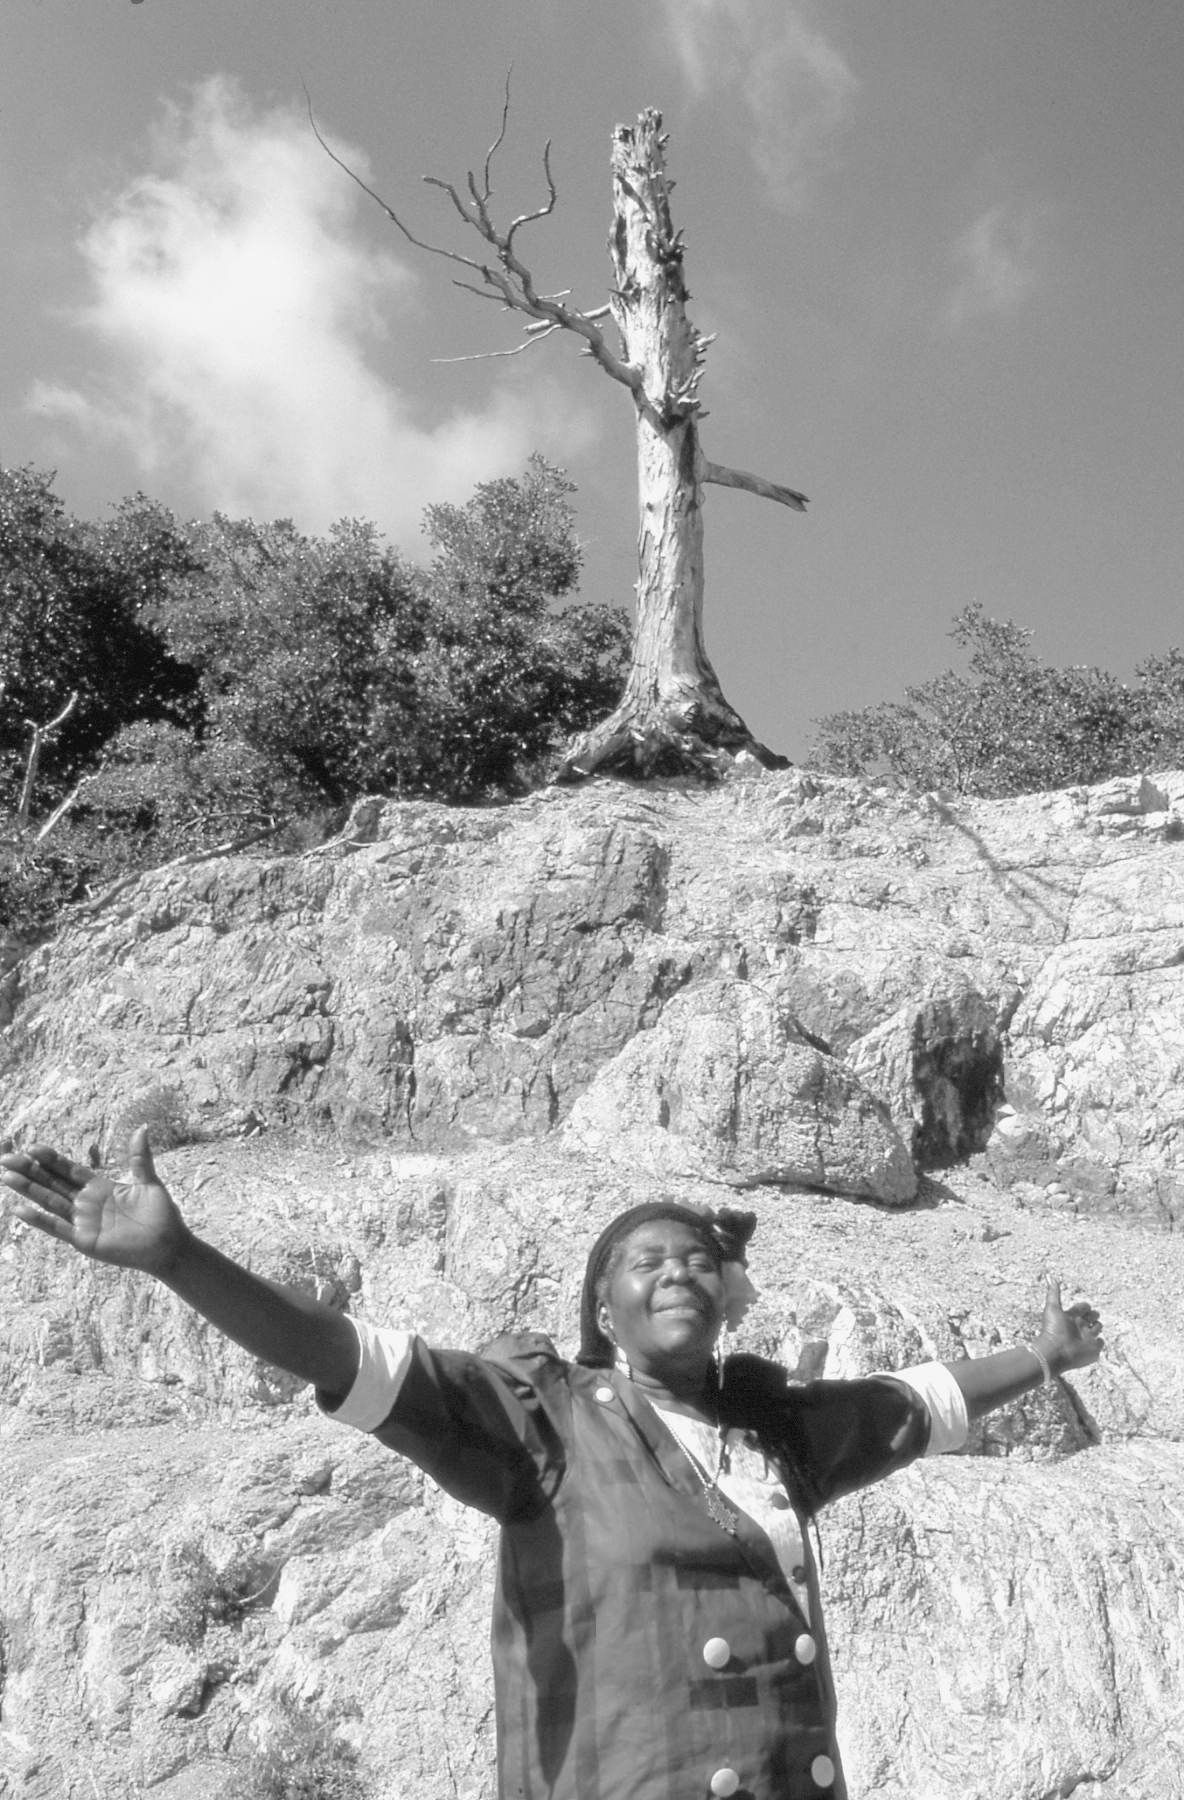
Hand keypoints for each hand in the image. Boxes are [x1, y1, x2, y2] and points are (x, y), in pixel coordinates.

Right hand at [0, 1127, 188, 1276]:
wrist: (168, 1245)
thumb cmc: (160, 1215)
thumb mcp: (148, 1182)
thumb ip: (139, 1157)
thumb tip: (142, 1127)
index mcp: (100, 1187)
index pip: (69, 1170)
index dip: (51, 1159)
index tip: (32, 1148)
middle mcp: (86, 1203)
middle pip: (52, 1183)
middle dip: (30, 1170)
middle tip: (6, 1158)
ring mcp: (83, 1221)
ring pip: (50, 1201)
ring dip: (29, 1190)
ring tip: (7, 1177)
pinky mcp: (84, 1239)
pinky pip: (57, 1228)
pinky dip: (39, 1220)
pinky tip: (20, 1210)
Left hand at [1037, 1278, 1103, 1374]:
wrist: (1056, 1352)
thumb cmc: (1053, 1329)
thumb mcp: (1052, 1308)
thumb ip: (1053, 1293)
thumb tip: (1050, 1276)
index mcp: (1071, 1316)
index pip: (1082, 1308)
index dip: (1084, 1306)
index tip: (1085, 1306)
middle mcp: (1079, 1327)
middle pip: (1091, 1317)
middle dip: (1093, 1314)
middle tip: (1091, 1315)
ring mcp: (1086, 1338)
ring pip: (1097, 1328)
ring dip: (1097, 1326)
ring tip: (1094, 1326)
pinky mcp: (1093, 1349)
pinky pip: (1100, 1343)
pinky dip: (1099, 1341)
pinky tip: (1096, 1340)